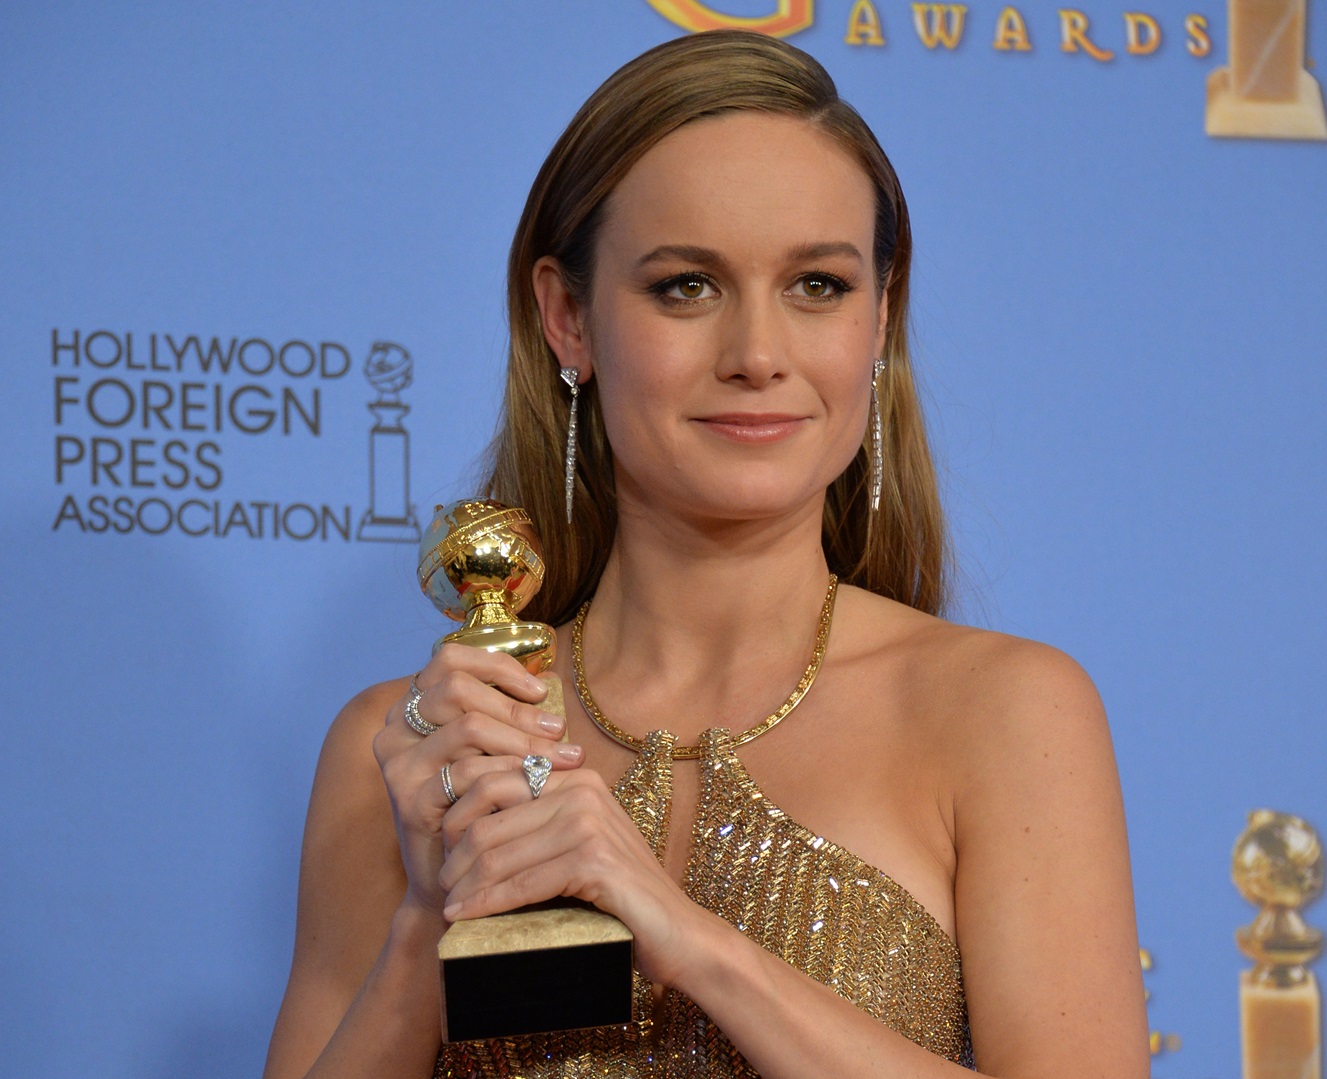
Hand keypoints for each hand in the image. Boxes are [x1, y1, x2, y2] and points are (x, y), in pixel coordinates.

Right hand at [371, 644, 583, 917]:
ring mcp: (397, 764)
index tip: (540, 690)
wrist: (459, 879)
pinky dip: (511, 776)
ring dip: (524, 741)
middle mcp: (395, 730)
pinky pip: (468, 773)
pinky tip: (539, 788)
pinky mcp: (408, 799)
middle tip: (559, 731)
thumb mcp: (496, 750)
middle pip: (458, 689)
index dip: (498, 667)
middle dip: (517, 709)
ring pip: (467, 727)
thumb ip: (511, 713)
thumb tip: (551, 676)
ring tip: (563, 761)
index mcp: (413, 707)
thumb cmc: (485, 807)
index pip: (449, 659)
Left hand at [435, 760, 706, 987]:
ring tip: (448, 906)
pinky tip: (465, 917)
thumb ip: (536, 826)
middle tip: (441, 884)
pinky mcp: (593, 861)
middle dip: (455, 853)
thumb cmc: (620, 896)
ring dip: (464, 884)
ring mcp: (589, 822)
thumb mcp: (576, 846)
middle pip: (489, 815)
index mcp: (575, 777)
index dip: (458, 816)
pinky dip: (487, 903)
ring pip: (498, 851)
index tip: (443, 851)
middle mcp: (582, 789)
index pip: (494, 779)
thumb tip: (464, 831)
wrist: (677, 932)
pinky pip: (521, 884)